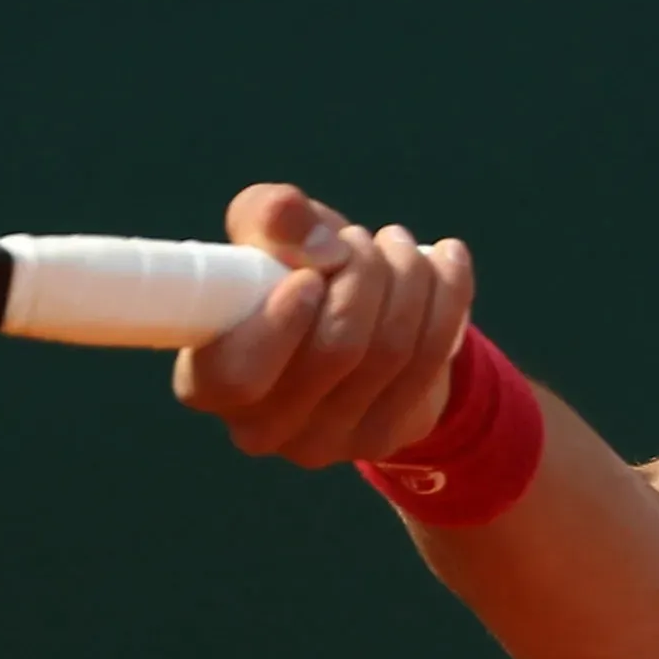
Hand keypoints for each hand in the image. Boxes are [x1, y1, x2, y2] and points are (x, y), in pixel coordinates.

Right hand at [173, 183, 475, 466]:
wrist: (356, 327)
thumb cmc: (290, 275)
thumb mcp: (269, 235)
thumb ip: (270, 217)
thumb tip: (318, 244)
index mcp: (209, 380)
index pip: (237, 374)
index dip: (279, 324)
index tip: (310, 276)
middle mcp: (261, 427)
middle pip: (335, 350)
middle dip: (362, 274)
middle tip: (359, 239)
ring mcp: (325, 442)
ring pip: (390, 350)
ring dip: (405, 277)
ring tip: (396, 244)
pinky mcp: (383, 437)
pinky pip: (431, 360)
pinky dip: (448, 296)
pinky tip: (447, 261)